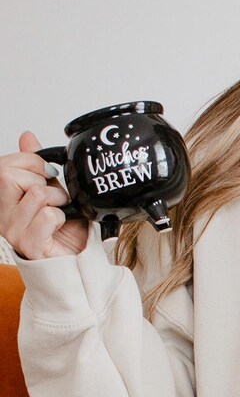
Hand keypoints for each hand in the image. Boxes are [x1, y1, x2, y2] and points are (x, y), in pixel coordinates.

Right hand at [0, 131, 88, 258]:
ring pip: (35, 193)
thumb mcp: (50, 189)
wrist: (75, 259)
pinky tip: (60, 225)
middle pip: (9, 175)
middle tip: (55, 195)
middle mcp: (2, 214)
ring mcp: (13, 230)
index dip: (31, 161)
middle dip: (41, 178)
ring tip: (60, 210)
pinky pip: (48, 215)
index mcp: (4, 198)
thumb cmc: (62, 228)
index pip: (4, 165)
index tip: (48, 172)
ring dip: (57, 199)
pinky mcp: (29, 243)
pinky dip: (62, 216)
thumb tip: (27, 137)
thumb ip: (36, 166)